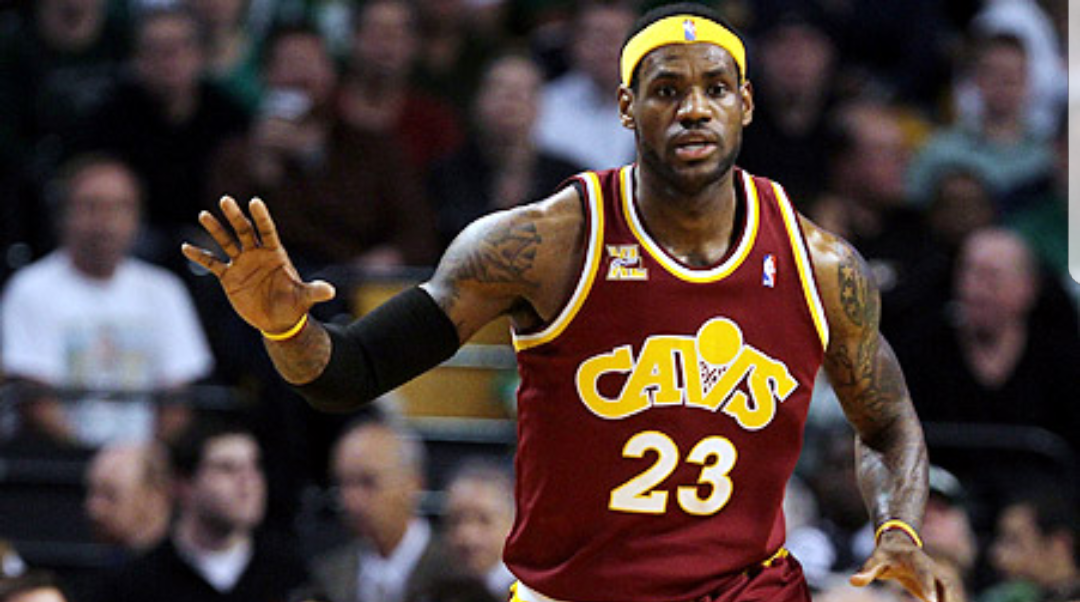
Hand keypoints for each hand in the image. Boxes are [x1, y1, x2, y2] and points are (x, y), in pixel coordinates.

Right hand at [181, 196, 334, 333]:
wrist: (279, 320)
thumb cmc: (294, 305)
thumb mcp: (304, 298)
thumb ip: (314, 291)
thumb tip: (330, 291)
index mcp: (275, 254)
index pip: (267, 230)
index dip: (262, 217)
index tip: (255, 201)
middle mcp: (257, 254)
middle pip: (244, 230)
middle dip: (236, 216)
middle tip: (226, 200)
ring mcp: (242, 263)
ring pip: (226, 242)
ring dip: (215, 229)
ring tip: (204, 215)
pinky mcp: (229, 277)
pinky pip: (212, 263)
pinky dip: (200, 256)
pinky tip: (186, 247)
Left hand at [850, 533, 962, 601]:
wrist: (899, 545)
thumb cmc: (885, 554)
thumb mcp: (874, 560)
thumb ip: (866, 571)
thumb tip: (853, 581)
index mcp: (915, 559)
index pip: (923, 574)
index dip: (928, 587)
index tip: (931, 601)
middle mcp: (931, 567)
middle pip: (944, 584)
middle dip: (946, 599)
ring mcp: (937, 576)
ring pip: (950, 591)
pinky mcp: (939, 585)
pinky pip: (948, 596)